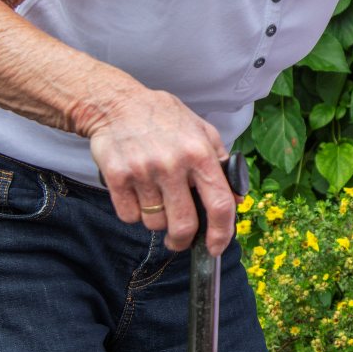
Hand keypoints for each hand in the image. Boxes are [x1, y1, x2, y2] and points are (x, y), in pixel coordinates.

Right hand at [86, 88, 235, 253]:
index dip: (222, 234)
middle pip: (184, 224)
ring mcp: (143, 171)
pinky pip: (129, 216)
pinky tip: (136, 192)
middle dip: (183, 240)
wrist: (115, 104)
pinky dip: (133, 213)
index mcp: (199, 153)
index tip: (215, 247)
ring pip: (154, 223)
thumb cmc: (163, 117)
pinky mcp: (117, 177)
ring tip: (154, 198)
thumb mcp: (201, 130)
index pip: (220, 204)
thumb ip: (221, 161)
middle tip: (179, 238)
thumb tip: (236, 198)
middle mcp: (173, 164)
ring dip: (156, 220)